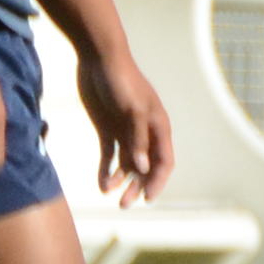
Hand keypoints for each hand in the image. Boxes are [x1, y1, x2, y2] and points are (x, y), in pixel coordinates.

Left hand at [76, 43, 172, 202]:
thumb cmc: (121, 82)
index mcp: (158, 128)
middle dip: (137, 186)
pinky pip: (109, 155)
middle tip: (124, 204)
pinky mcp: (107, 128)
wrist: (99, 59)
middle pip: (145, 167)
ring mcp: (126, 132)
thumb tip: (142, 169)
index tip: (148, 199)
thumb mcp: (132, 111)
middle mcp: (145, 133)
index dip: (157, 181)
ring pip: (128, 164)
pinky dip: (106, 169)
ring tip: (109, 194)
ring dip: (121, 180)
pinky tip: (101, 183)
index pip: (163, 162)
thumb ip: (137, 140)